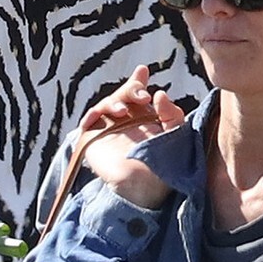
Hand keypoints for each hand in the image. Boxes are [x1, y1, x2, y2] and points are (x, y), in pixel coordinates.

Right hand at [76, 62, 183, 208]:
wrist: (145, 190)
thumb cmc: (163, 166)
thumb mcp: (174, 137)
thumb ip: (172, 115)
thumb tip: (160, 93)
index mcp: (144, 116)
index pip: (139, 93)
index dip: (138, 80)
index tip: (143, 70)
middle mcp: (125, 119)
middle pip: (123, 94)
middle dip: (131, 90)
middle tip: (143, 96)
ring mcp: (108, 129)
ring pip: (106, 104)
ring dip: (113, 102)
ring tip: (122, 110)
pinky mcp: (94, 140)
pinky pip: (88, 122)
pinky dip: (91, 116)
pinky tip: (97, 117)